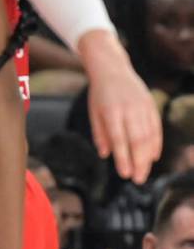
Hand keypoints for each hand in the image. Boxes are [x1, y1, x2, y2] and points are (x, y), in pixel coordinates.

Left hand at [80, 30, 161, 182]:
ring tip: (144, 172)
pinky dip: (156, 144)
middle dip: (139, 163)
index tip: (125, 174)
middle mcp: (129, 110)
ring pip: (149, 136)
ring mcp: (142, 107)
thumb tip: (106, 155)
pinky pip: (156, 128)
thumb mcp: (94, 112)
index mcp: (111, 112)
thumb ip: (100, 134)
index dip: (123, 159)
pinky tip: (152, 157)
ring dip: (148, 157)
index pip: (119, 140)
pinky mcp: (150, 105)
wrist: (113, 68)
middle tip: (138, 180)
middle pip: (137, 141)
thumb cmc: (100, 94)